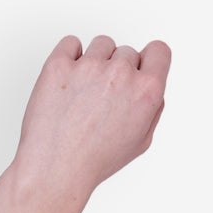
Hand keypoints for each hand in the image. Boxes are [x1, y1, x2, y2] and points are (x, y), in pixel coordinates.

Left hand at [16, 36, 171, 204]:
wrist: (54, 168)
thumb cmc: (93, 160)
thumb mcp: (140, 141)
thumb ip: (153, 107)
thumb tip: (150, 86)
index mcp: (147, 90)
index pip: (159, 50)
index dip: (148, 61)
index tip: (137, 68)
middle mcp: (120, 74)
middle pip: (126, 52)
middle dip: (116, 71)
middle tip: (100, 99)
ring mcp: (89, 67)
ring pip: (101, 45)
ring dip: (95, 61)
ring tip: (82, 92)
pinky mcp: (58, 65)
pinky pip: (70, 43)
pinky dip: (69, 56)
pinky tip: (67, 79)